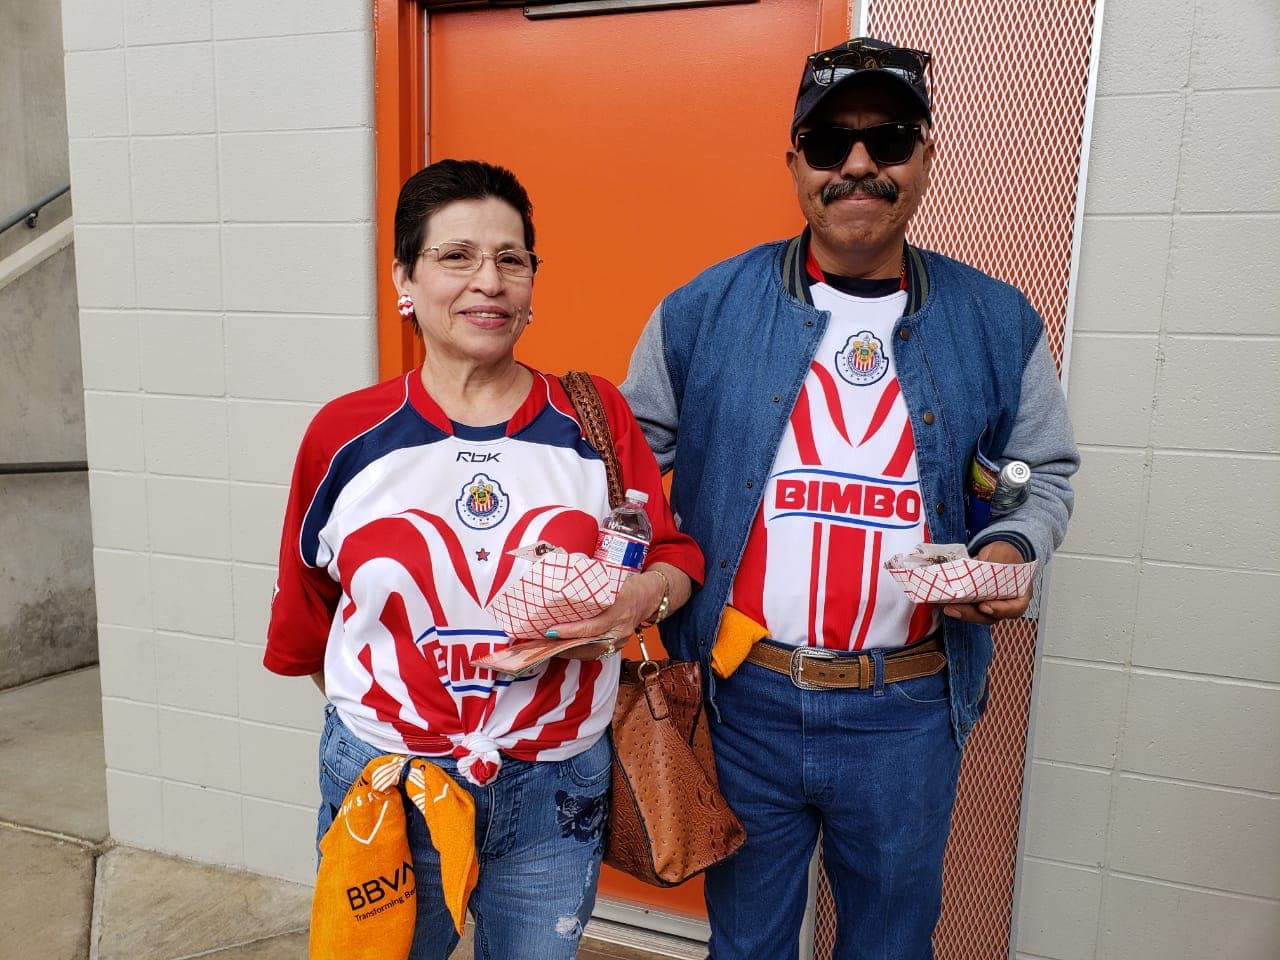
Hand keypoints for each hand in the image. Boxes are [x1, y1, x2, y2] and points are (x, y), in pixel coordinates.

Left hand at [545, 569, 666, 651]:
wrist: (651, 595)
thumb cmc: (629, 584)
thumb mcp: (611, 579)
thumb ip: (591, 585)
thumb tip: (561, 584)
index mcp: (619, 607)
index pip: (593, 625)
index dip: (571, 630)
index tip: (552, 630)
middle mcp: (621, 626)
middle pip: (591, 643)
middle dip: (565, 644)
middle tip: (545, 640)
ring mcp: (622, 638)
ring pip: (593, 652)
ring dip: (570, 651)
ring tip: (550, 646)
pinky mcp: (620, 644)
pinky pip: (598, 652)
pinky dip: (580, 652)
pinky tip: (565, 649)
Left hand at [941, 541, 1032, 624]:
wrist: (996, 553)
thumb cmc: (1006, 554)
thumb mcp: (1003, 553)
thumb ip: (993, 563)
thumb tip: (977, 570)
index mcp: (1020, 594)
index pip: (1015, 608)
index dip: (1001, 610)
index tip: (984, 606)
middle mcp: (1005, 604)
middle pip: (991, 615)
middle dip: (971, 614)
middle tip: (955, 608)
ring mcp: (990, 605)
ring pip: (976, 614)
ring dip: (960, 612)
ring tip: (946, 606)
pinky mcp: (975, 602)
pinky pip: (967, 607)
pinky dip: (956, 605)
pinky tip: (944, 600)